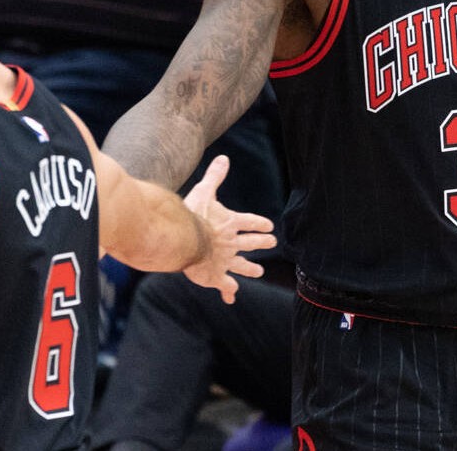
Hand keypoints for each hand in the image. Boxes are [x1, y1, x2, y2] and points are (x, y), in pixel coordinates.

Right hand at [181, 156, 277, 303]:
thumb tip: (224, 158)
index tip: (269, 225)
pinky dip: (228, 292)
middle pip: (251, 243)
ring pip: (242, 266)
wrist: (184, 240)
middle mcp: (231, 243)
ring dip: (250, 268)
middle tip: (272, 242)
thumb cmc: (193, 215)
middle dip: (261, 242)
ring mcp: (225, 260)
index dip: (260, 223)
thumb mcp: (205, 192)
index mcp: (231, 223)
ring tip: (259, 271)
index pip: (250, 222)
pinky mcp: (215, 276)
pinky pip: (225, 286)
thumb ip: (215, 177)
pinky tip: (231, 299)